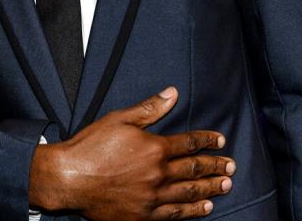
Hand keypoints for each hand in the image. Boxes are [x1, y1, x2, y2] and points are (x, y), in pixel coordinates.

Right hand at [29, 87, 234, 220]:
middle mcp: (158, 173)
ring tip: (226, 185)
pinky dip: (193, 211)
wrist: (70, 178)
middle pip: (194, 169)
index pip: (189, 143)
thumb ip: (149, 109)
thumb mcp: (119, 119)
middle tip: (231, 165)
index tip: (220, 140)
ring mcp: (153, 197)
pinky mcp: (144, 215)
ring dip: (210, 188)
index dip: (207, 140)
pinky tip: (205, 208)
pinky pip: (175, 214)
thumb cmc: (90, 147)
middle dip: (215, 165)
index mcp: (154, 147)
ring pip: (190, 192)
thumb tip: (172, 94)